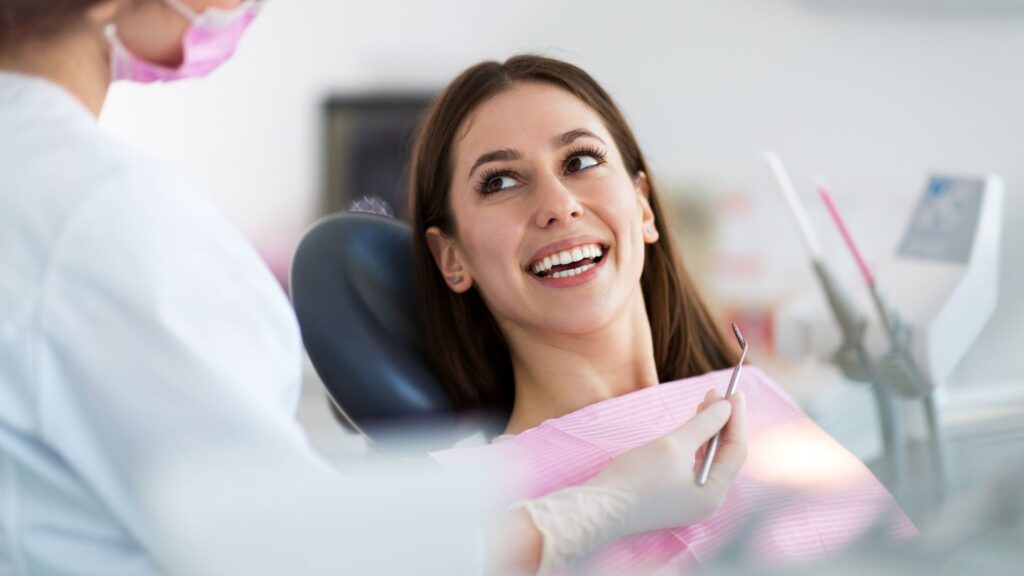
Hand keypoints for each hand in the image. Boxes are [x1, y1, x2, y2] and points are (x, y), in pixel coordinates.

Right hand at [492, 388, 747, 573]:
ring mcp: (690, 500)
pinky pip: (693, 466)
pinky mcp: (674, 497)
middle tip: (718, 393)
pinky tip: (691, 426)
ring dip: (708, 430)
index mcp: (714, 493)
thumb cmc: (637, 477)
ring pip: (708, 459)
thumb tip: (726, 407)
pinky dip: (694, 444)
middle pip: (724, 455)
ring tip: (705, 403)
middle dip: (722, 422)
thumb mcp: (673, 445)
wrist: (600, 508)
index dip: (735, 419)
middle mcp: (708, 500)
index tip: (734, 392)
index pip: (736, 450)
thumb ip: (703, 424)